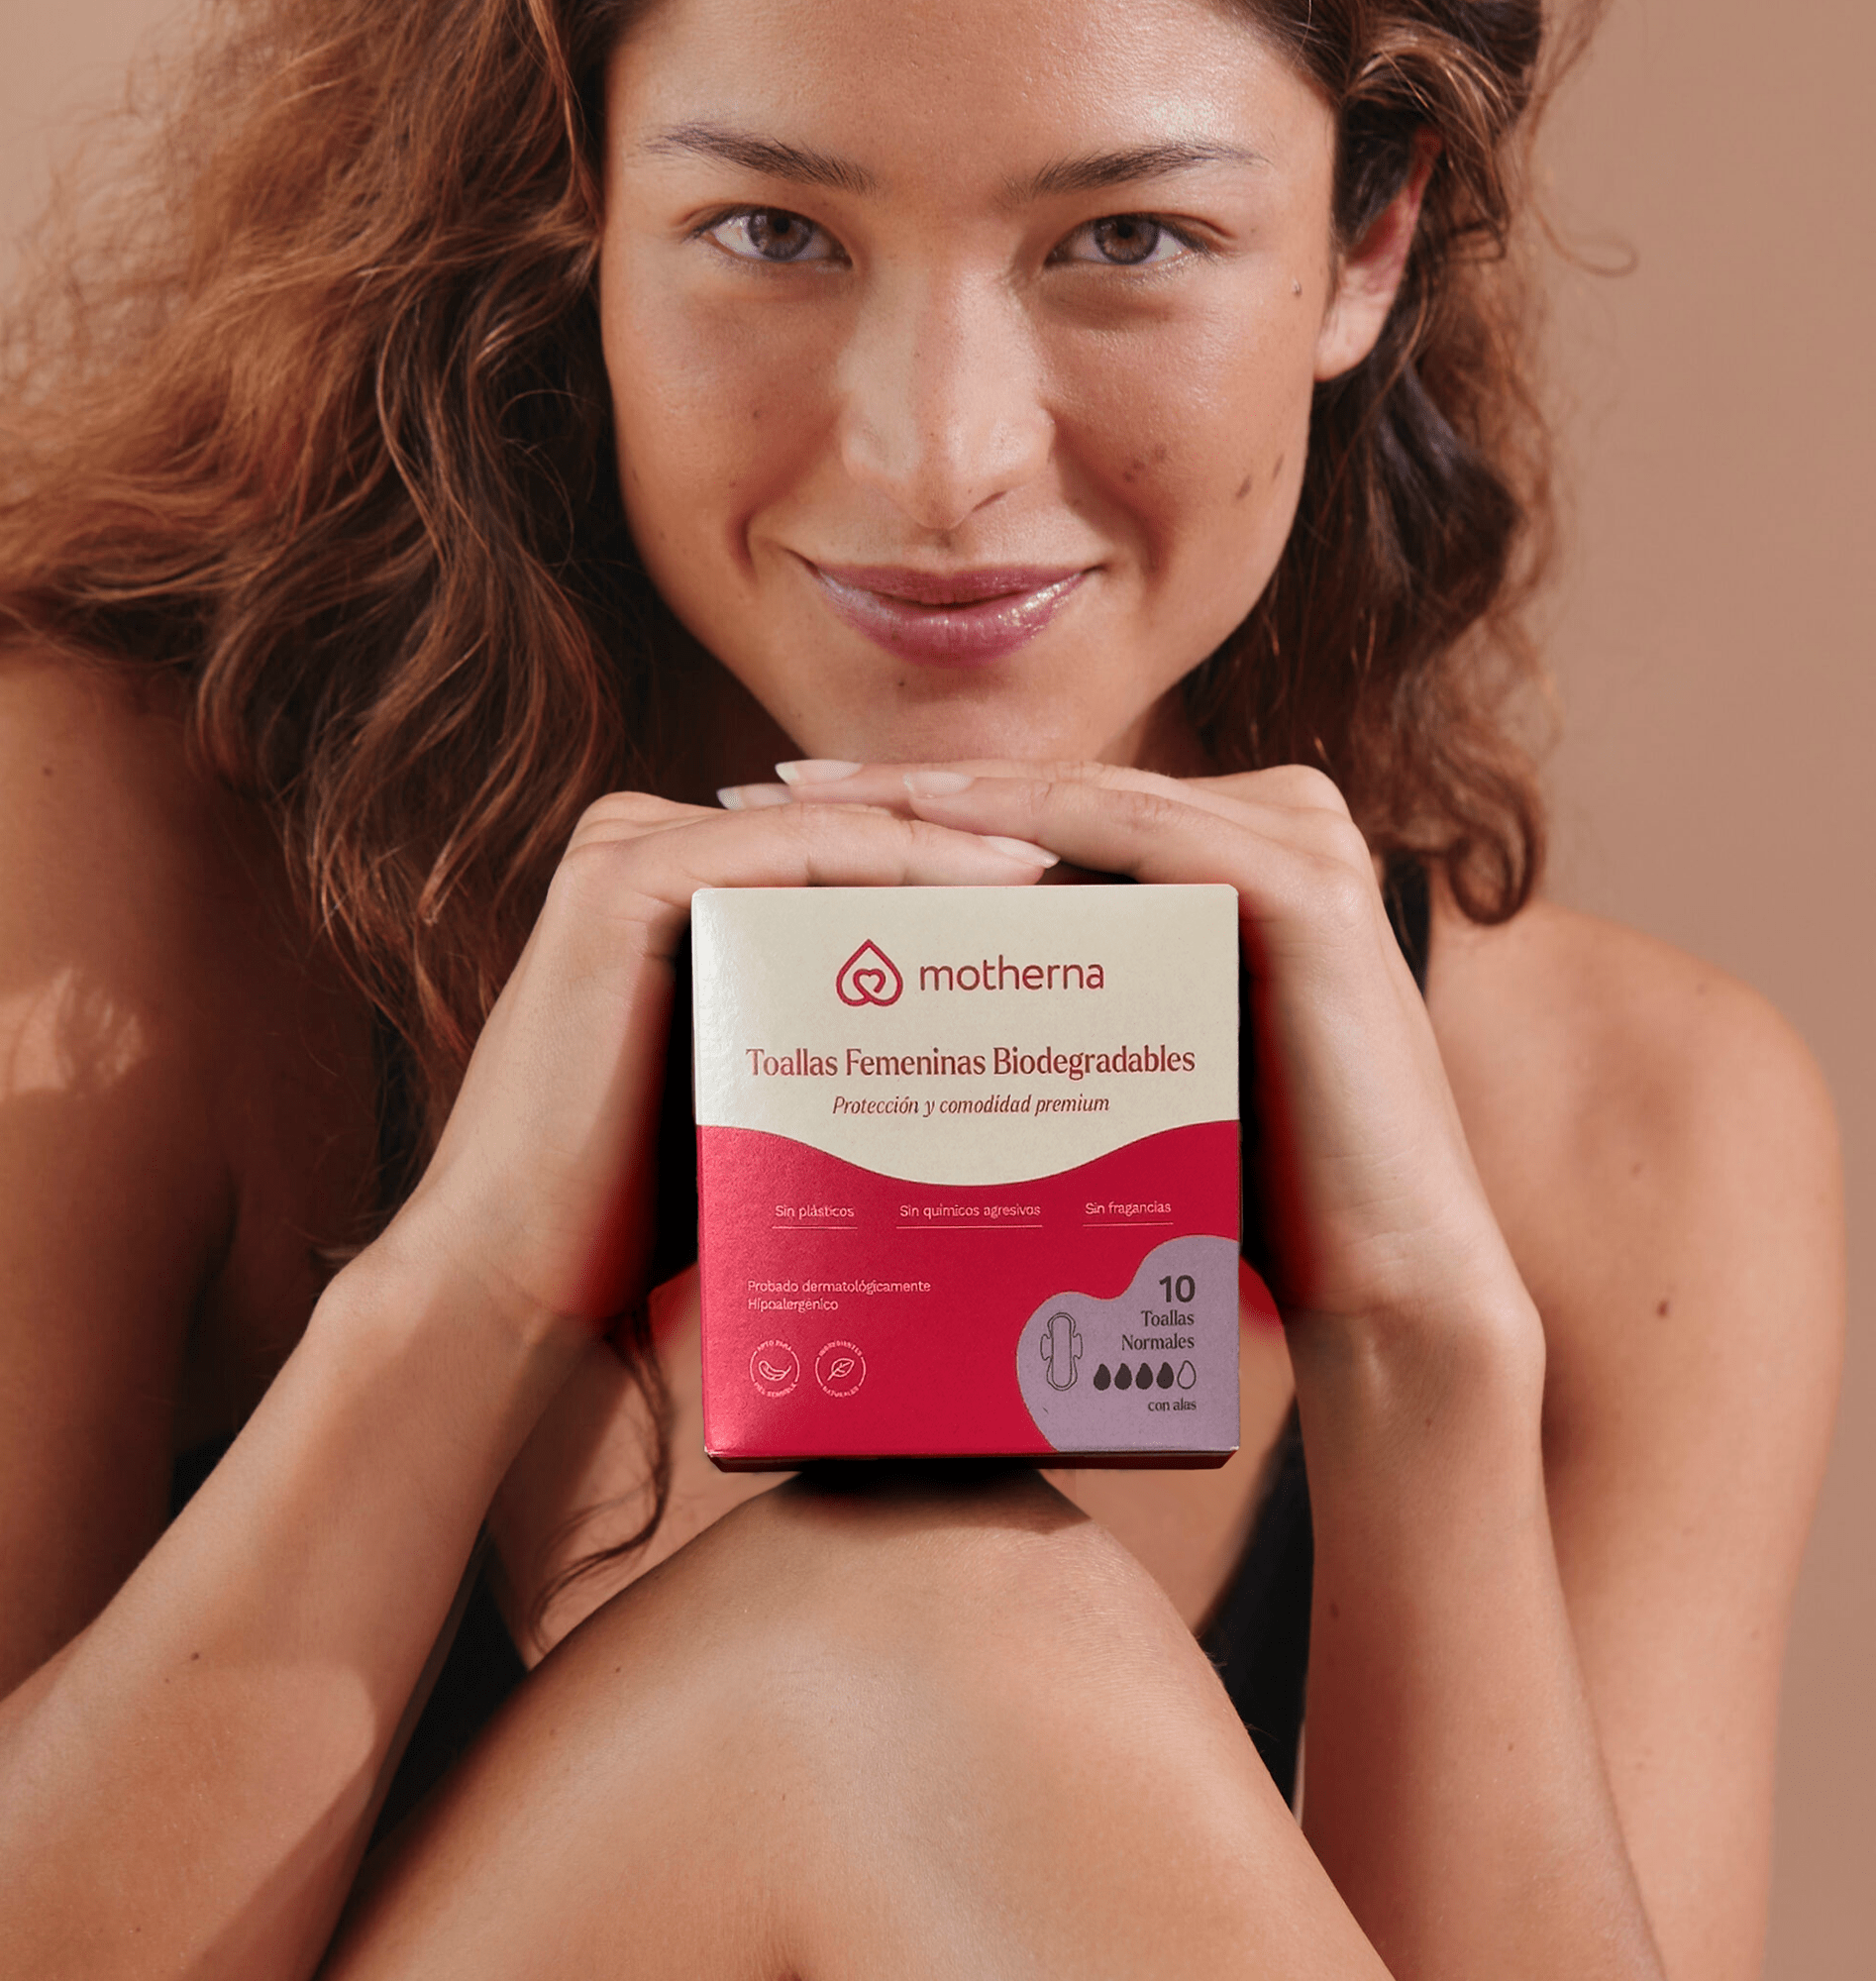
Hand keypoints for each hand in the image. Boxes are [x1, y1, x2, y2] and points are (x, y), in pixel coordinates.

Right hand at [375, 791, 1056, 1345]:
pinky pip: (795, 853)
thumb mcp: (776, 1094)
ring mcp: (628, 849)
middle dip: (985, 848)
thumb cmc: (653, 1209)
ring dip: (966, 844)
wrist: (515, 1278)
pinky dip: (902, 861)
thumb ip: (850, 1040)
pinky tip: (1002, 880)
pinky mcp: (619, 878)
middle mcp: (652, 845)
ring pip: (840, 832)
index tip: (1096, 897)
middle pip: (859, 833)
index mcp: (686, 881)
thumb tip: (993, 1055)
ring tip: (1082, 874)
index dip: (978, 867)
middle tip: (1116, 870)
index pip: (861, 854)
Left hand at [732, 759, 1538, 1377]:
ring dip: (927, 801)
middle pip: (1044, 798)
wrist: (1384, 1292)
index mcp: (1232, 852)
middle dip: (891, 795)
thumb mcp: (1128, 1065)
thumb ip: (1059, 1002)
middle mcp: (1274, 823)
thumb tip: (899, 1007)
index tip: (774, 823)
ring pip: (1072, 804)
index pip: (1041, 819)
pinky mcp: (1306, 883)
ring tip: (795, 806)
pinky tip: (909, 837)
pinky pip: (1126, 837)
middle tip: (752, 799)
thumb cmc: (1242, 1195)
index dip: (909, 813)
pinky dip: (1015, 833)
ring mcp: (1300, 841)